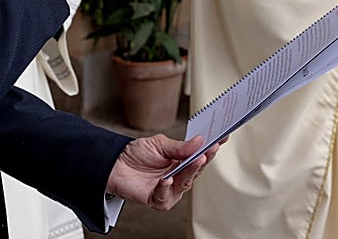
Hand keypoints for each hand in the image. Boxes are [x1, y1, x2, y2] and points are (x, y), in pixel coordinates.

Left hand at [106, 134, 220, 210]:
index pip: (200, 155)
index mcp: (182, 161)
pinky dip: (166, 187)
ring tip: (197, 160)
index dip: (211, 148)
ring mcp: (171, 189)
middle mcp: (179, 176)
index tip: (222, 138)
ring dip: (191, 171)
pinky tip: (167, 178)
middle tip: (211, 148)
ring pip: (185, 182)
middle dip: (204, 159)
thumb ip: (178, 147)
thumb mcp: (159, 144)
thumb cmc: (137, 154)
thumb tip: (199, 141)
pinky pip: (166, 195)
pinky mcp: (159, 200)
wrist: (115, 165)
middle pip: (196, 169)